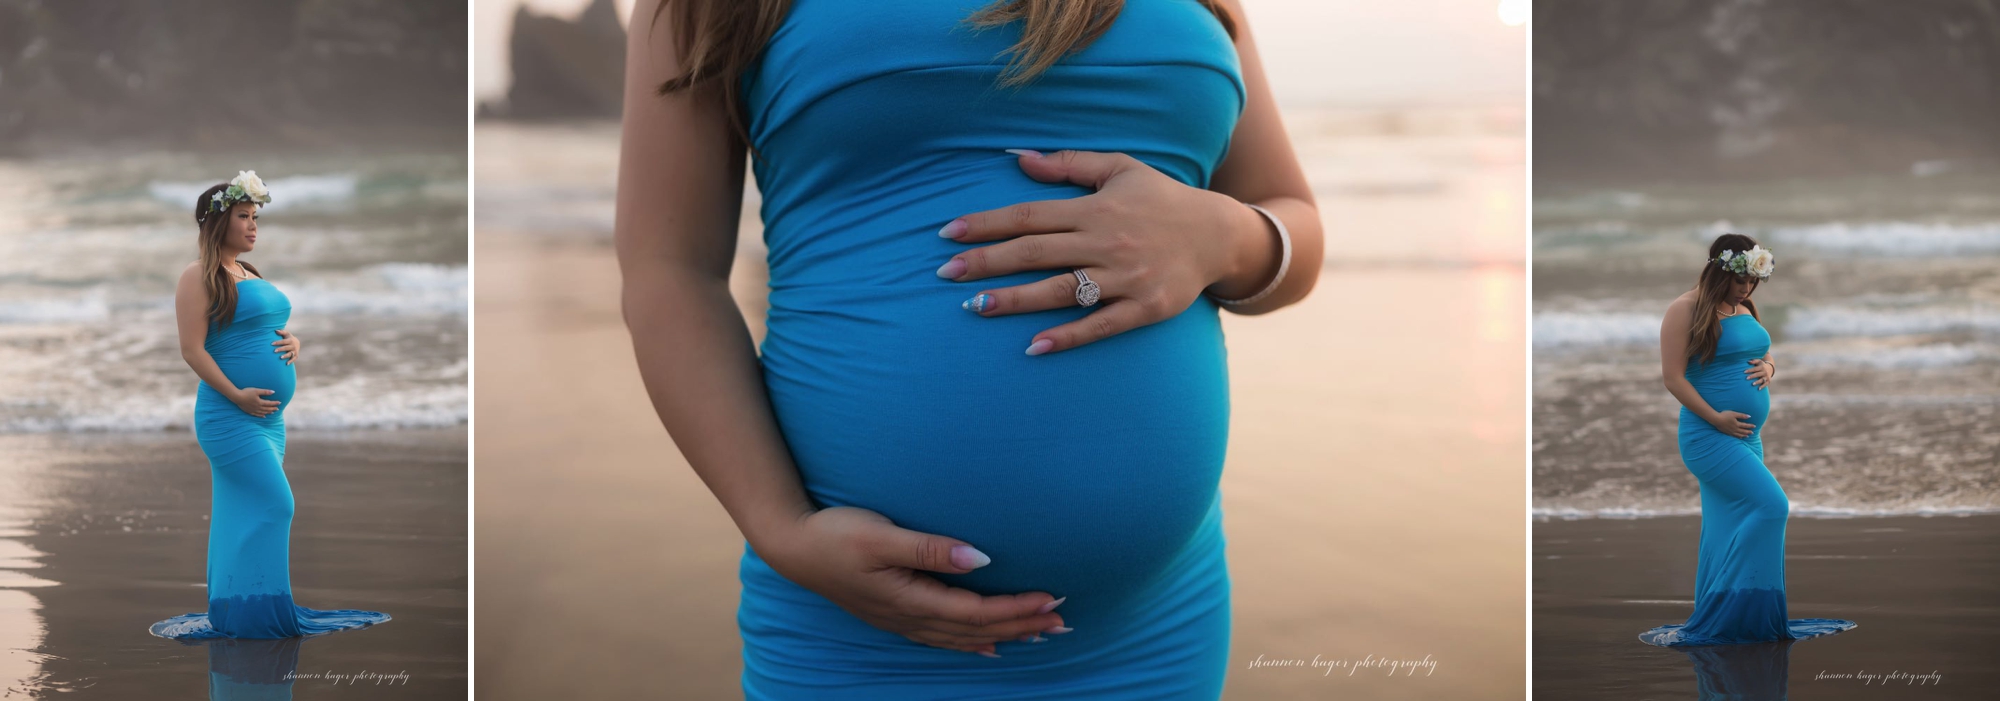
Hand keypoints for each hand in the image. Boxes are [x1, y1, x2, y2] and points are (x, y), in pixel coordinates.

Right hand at [231, 387, 279, 416]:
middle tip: (277, 409)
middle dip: (272, 408)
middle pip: (267, 409)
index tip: (280, 403)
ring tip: (272, 412)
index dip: (275, 403)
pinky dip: (261, 415)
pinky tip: (263, 416)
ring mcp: (253, 410)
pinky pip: (256, 415)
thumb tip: (273, 392)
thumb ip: (265, 392)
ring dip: (268, 412)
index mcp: (260, 402)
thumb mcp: (256, 390)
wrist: (237, 397)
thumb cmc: (246, 392)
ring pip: (262, 412)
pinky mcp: (249, 411)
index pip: (269, 403)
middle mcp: (257, 407)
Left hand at [272, 329, 300, 364]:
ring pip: (290, 354)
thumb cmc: (288, 338)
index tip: (271, 343)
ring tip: (280, 357)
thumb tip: (276, 330)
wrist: (297, 343)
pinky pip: (293, 359)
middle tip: (274, 351)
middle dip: (281, 349)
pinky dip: (290, 361)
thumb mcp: (286, 334)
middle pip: (286, 348)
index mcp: (290, 340)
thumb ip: (281, 332)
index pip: (283, 341)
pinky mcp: (296, 355)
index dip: (278, 342)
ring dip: (286, 356)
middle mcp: (293, 346)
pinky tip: (286, 364)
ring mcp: (295, 351)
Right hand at [756, 506, 1069, 656]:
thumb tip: (980, 557)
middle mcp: (910, 618)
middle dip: (1022, 626)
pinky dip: (973, 643)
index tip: (1052, 598)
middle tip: (1064, 620)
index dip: (1016, 608)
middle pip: (977, 630)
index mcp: (910, 599)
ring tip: (1042, 633)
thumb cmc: (835, 533)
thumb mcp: (880, 535)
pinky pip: (945, 638)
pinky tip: (989, 647)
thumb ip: (930, 548)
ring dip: (1005, 635)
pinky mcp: (896, 615)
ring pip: (964, 638)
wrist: (792, 546)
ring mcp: (902, 621)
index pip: (976, 611)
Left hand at [936, 149, 1262, 355]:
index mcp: (1095, 208)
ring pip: (1061, 290)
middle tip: (945, 273)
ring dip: (1016, 299)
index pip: (1030, 216)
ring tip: (975, 306)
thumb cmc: (1161, 199)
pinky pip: (1101, 325)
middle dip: (987, 262)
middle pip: (1036, 252)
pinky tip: (1033, 347)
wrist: (1219, 234)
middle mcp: (1106, 241)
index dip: (987, 224)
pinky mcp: (1145, 307)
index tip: (948, 233)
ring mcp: (1126, 277)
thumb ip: (1069, 164)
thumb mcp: (1120, 168)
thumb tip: (1019, 158)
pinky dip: (1068, 336)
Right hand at [1707, 410, 1754, 437]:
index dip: (1750, 426)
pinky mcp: (1727, 432)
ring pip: (1739, 435)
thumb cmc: (1725, 415)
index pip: (1745, 425)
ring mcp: (1731, 431)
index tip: (1754, 426)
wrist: (1716, 419)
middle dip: (1748, 432)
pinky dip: (1738, 437)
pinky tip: (1739, 437)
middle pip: (1743, 431)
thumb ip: (1742, 415)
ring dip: (1744, 435)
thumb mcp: (1734, 413)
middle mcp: (1735, 429)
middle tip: (1752, 433)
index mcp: (1737, 424)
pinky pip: (1734, 436)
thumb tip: (1749, 416)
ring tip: (1747, 436)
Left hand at [1745, 358, 1772, 388]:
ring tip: (1752, 384)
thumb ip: (1754, 361)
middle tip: (1746, 378)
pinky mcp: (1768, 381)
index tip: (1744, 372)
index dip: (1750, 370)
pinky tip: (1758, 389)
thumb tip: (1748, 361)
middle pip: (1758, 374)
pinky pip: (1765, 384)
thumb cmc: (1761, 365)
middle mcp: (1765, 372)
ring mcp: (1767, 377)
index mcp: (1762, 367)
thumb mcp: (1759, 361)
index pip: (1755, 369)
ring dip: (1757, 382)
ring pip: (1762, 379)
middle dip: (1752, 376)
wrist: (1770, 368)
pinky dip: (1762, 386)